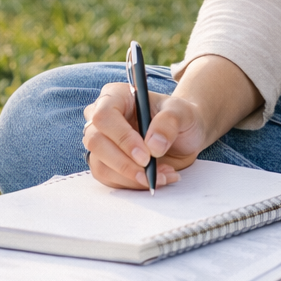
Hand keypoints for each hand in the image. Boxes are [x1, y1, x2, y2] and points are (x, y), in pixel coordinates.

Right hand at [82, 84, 205, 188]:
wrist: (184, 136)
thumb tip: (153, 145)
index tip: (145, 155)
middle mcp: (102, 118)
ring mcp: (101, 143)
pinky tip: (157, 178)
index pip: (104, 115)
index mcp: (116, 96)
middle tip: (150, 171)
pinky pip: (109, 179)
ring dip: (132, 177)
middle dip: (124, 162)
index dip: (122, 137)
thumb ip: (169, 122)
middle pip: (96, 142)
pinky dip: (133, 184)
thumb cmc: (180, 117)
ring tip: (163, 175)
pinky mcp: (106, 164)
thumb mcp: (182, 112)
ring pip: (101, 165)